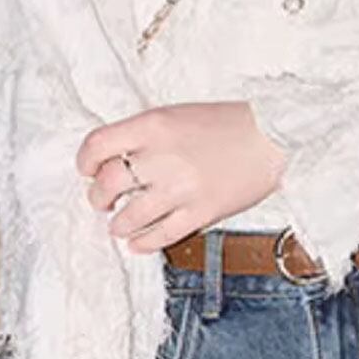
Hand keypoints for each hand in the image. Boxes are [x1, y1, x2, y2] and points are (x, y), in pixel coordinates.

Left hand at [76, 101, 286, 252]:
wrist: (273, 138)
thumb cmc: (228, 124)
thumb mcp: (178, 115)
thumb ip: (145, 135)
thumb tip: (112, 160)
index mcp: (154, 125)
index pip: (97, 145)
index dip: (85, 162)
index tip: (87, 170)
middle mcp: (163, 157)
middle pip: (107, 184)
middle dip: (98, 197)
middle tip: (102, 200)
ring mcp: (181, 188)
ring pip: (128, 217)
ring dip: (118, 224)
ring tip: (120, 223)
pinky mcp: (201, 213)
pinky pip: (159, 236)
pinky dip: (141, 243)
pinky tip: (137, 242)